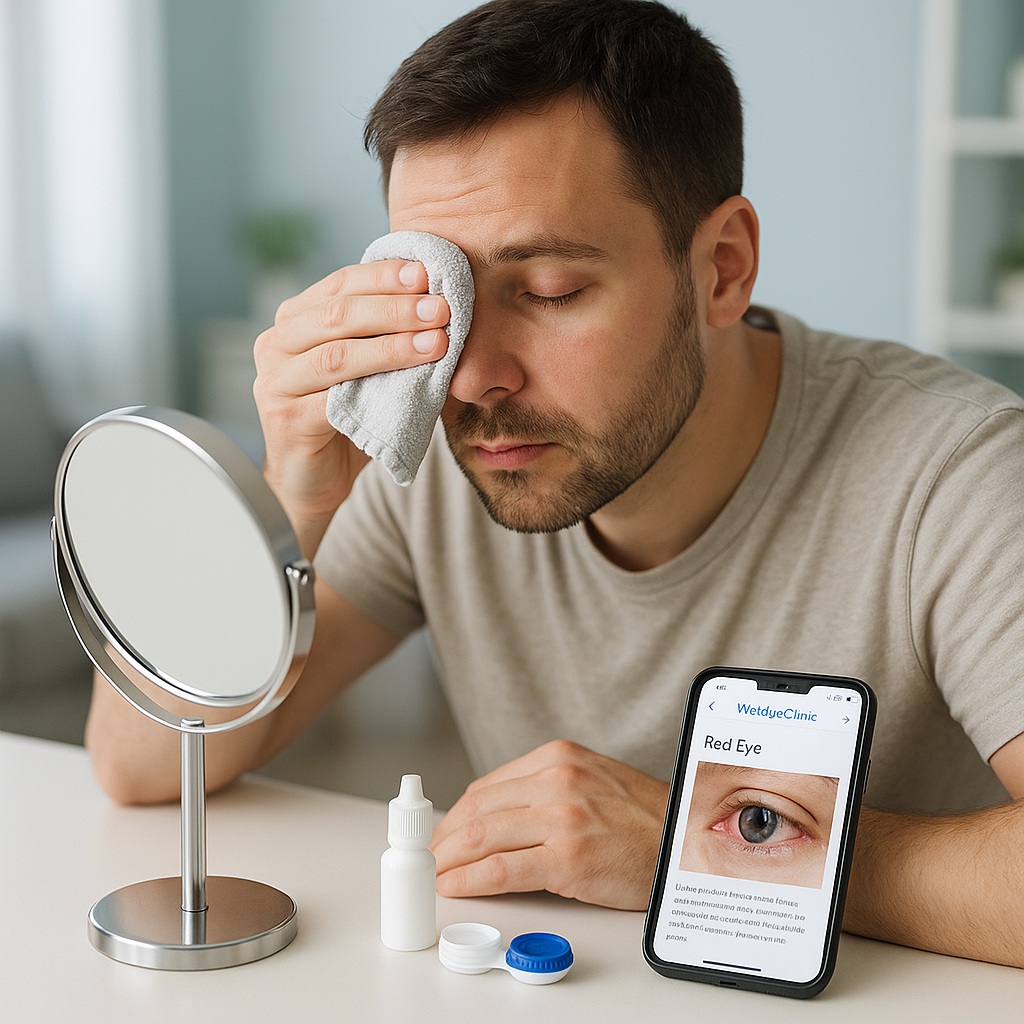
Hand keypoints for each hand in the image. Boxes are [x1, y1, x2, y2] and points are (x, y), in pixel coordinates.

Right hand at [252, 259, 449, 554]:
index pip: (340, 284)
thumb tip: (442, 307)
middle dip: (395, 307)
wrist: (315, 481)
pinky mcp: (285, 419)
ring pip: (337, 353)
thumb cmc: (348, 420)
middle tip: (440, 307)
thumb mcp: (370, 371)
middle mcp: (276, 343)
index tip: (426, 272)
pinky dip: (375, 385)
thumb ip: (388, 337)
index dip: (384, 276)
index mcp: (295, 320)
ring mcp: (275, 381)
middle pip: (338, 313)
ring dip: (392, 345)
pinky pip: (333, 398)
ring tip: (435, 341)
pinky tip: (409, 382)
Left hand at [431, 740, 669, 908]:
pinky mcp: (566, 858)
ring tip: (435, 875)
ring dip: (449, 860)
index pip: (488, 787)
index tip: (441, 834)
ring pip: (482, 837)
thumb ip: (542, 789)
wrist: (685, 842)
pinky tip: (455, 886)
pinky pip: (501, 869)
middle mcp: (556, 779)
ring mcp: (561, 817)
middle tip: (428, 859)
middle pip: (478, 810)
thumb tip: (492, 817)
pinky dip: (469, 879)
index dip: (455, 815)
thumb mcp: (588, 782)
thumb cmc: (640, 819)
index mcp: (557, 757)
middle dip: (444, 839)